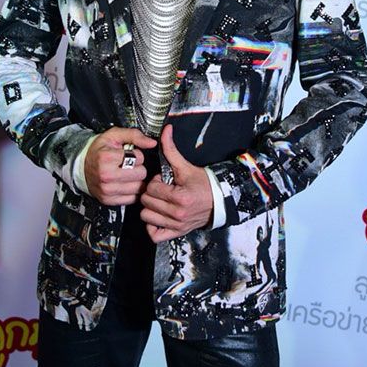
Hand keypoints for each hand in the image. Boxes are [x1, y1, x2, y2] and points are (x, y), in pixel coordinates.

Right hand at [84, 127, 155, 205]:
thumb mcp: (114, 135)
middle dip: (138, 168)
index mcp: (107, 158)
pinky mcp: (108, 200)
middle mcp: (106, 175)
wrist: (82, 166)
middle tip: (129, 165)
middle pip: (141, 174)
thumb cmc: (99, 150)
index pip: (139, 158)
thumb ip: (134, 135)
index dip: (137, 155)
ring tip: (127, 174)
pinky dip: (132, 191)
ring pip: (138, 187)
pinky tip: (125, 183)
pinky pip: (132, 198)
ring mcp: (107, 190)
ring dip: (136, 180)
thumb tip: (152, 143)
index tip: (129, 155)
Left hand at [140, 124, 212, 242]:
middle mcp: (178, 214)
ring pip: (146, 216)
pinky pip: (154, 235)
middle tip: (162, 190)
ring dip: (150, 208)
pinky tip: (158, 215)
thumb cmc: (204, 184)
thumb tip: (165, 131)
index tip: (164, 181)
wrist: (220, 200)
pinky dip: (153, 226)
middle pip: (146, 202)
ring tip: (160, 201)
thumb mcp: (186, 167)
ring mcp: (177, 225)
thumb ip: (171, 150)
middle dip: (152, 193)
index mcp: (180, 197)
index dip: (155, 181)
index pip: (151, 188)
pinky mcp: (177, 233)